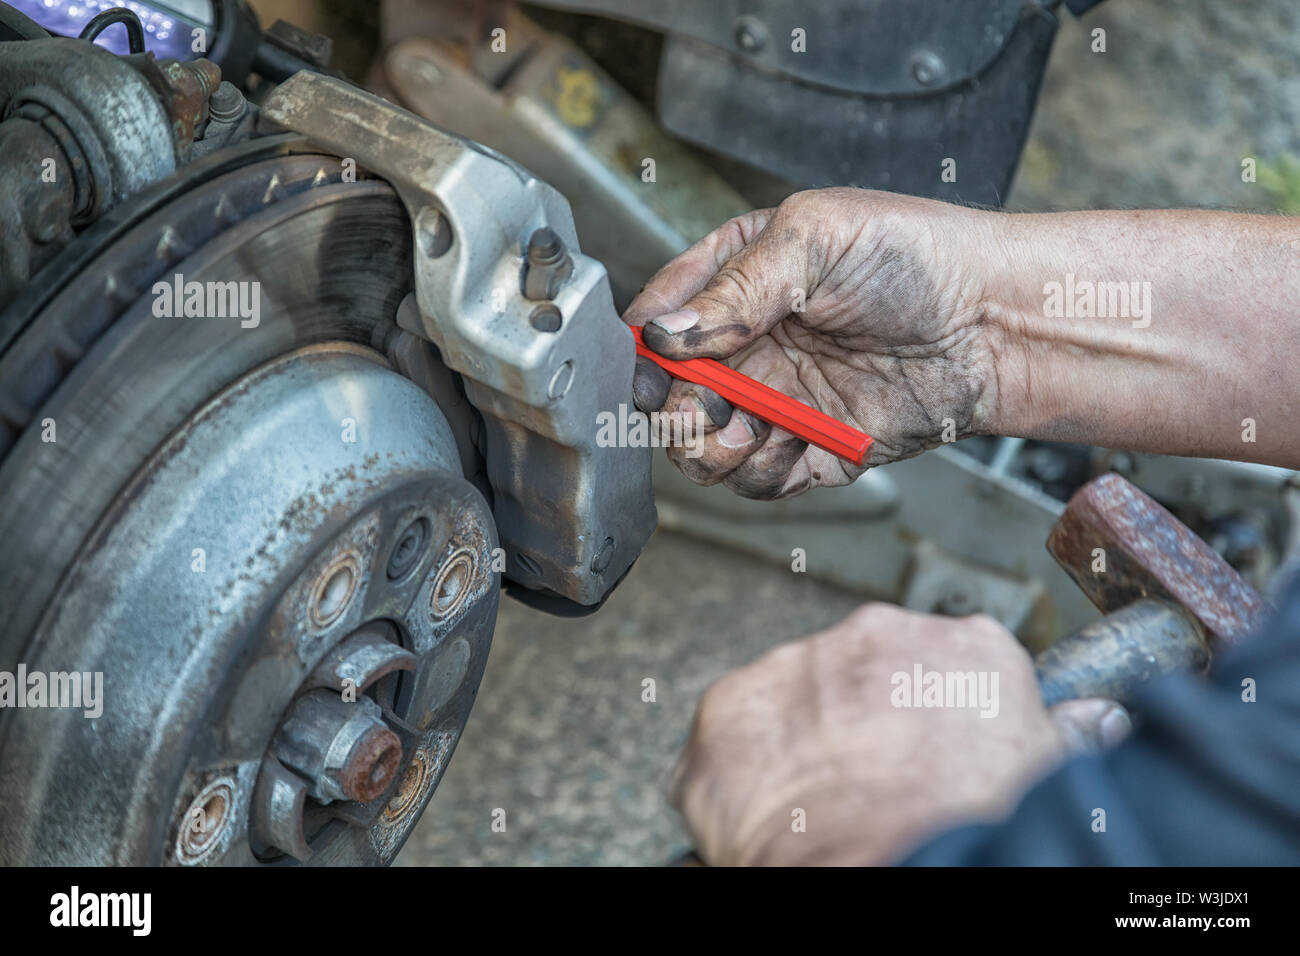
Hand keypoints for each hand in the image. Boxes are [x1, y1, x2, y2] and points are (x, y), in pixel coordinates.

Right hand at [624, 188, 1000, 498]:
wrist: (994, 322)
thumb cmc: (915, 257)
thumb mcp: (814, 238)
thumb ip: (734, 288)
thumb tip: (667, 335)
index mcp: (736, 282)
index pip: (659, 323)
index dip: (649, 351)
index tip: (662, 365)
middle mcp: (749, 346)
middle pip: (670, 398)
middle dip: (676, 410)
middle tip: (707, 405)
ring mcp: (778, 400)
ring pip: (703, 449)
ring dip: (713, 450)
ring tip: (753, 428)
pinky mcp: (811, 448)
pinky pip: (756, 481)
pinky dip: (760, 473)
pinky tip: (790, 443)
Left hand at [670, 603, 1130, 865]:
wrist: (881, 871)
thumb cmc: (965, 832)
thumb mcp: (1044, 780)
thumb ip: (1062, 734)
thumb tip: (1094, 721)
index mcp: (965, 648)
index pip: (952, 667)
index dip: (941, 719)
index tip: (934, 754)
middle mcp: (877, 636)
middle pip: (869, 675)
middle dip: (870, 722)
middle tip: (880, 788)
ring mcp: (798, 666)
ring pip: (801, 699)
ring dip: (808, 742)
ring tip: (830, 807)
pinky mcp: (732, 706)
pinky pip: (739, 735)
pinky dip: (750, 770)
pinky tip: (779, 812)